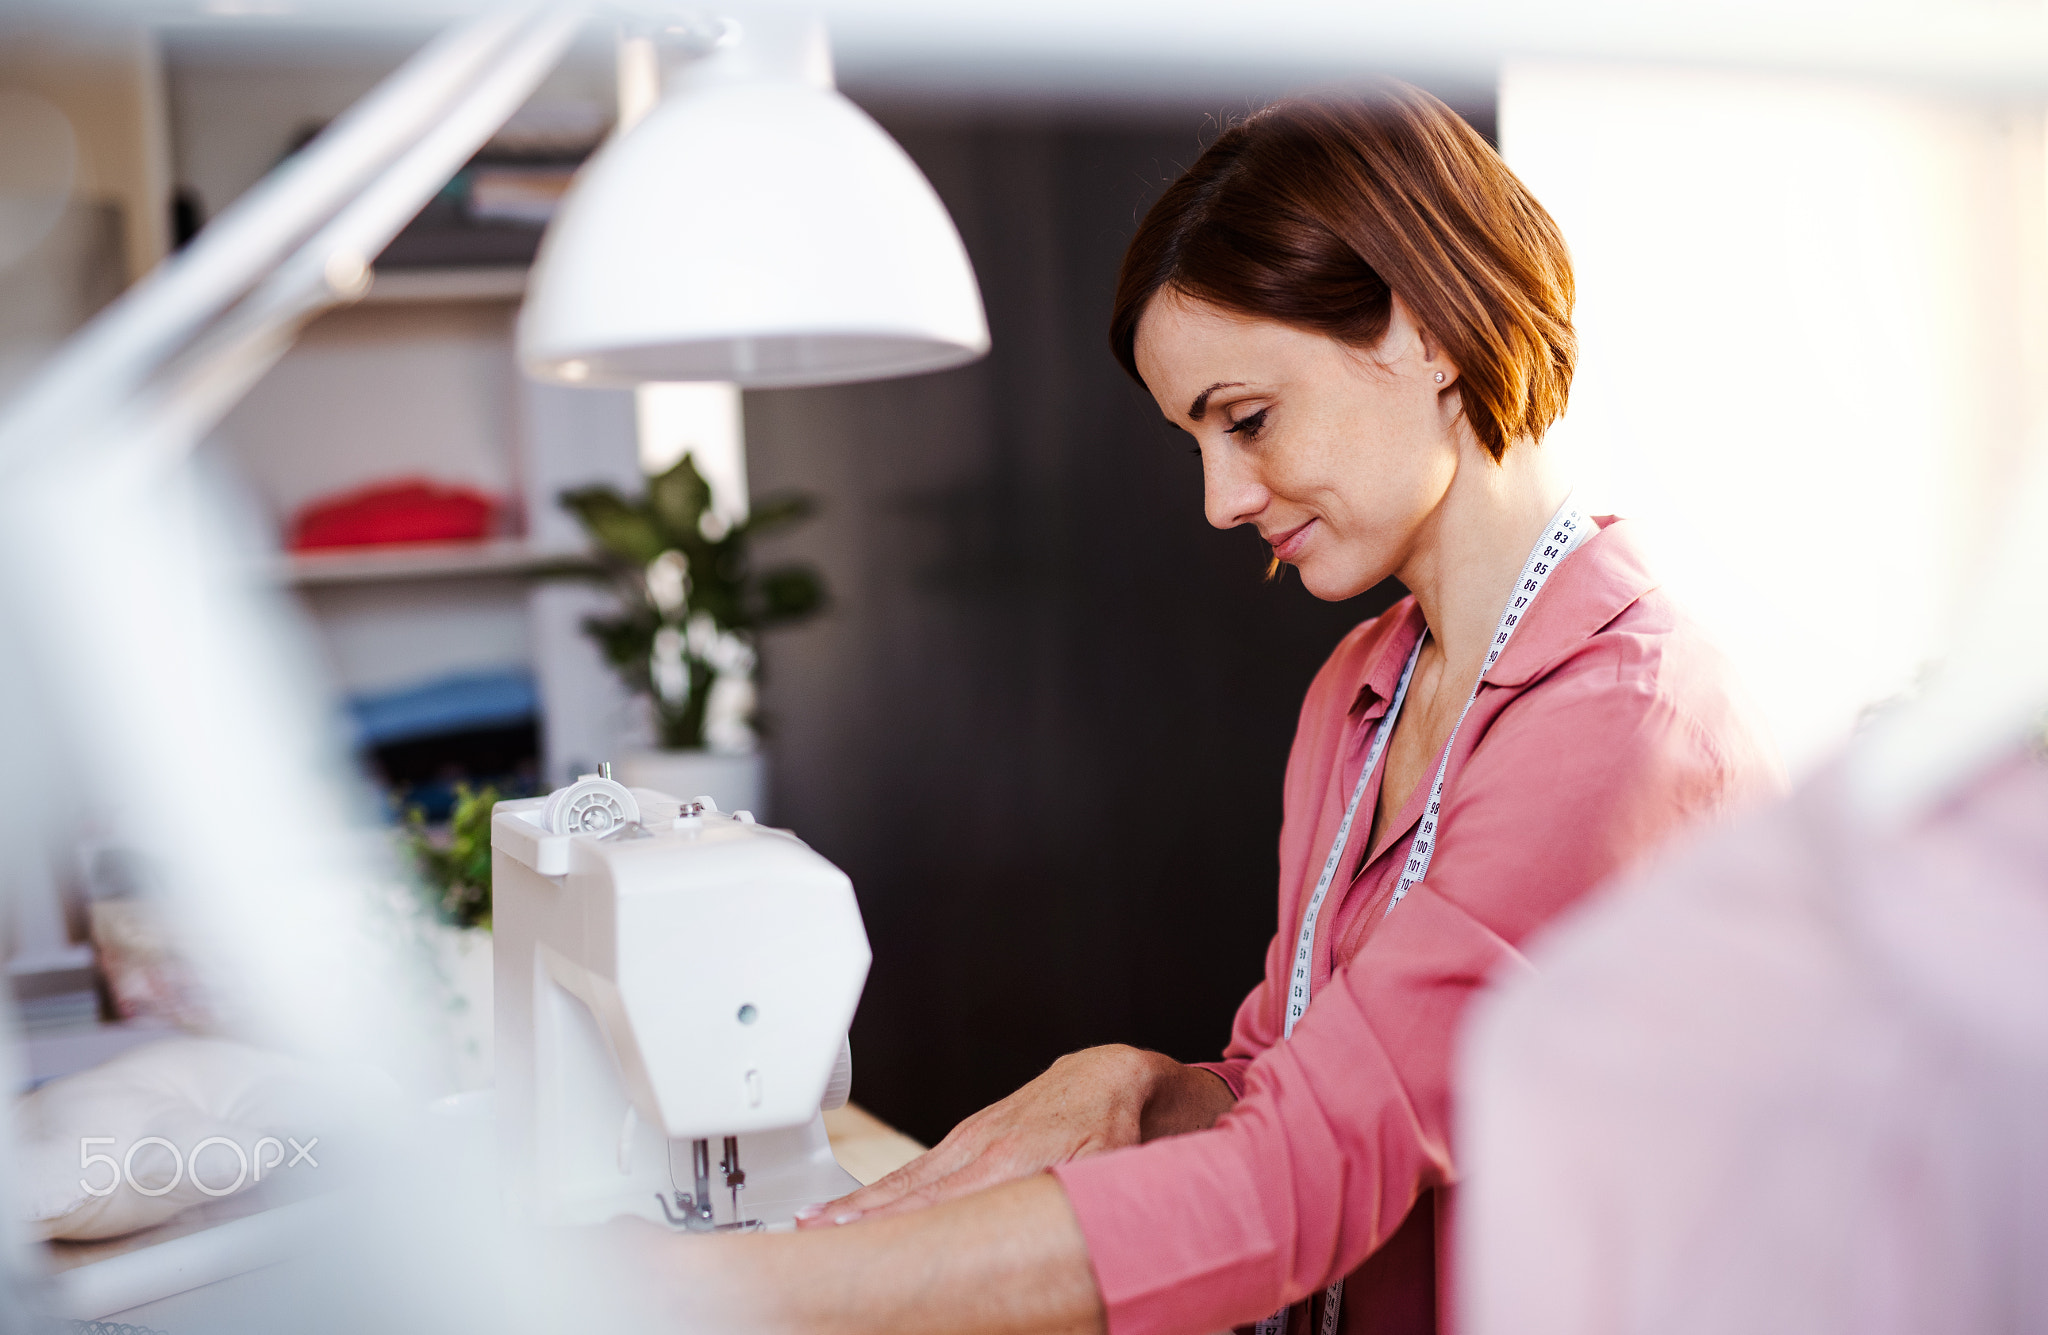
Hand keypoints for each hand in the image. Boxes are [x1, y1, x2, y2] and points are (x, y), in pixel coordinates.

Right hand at [796, 1045, 1231, 1228]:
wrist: (1110, 1076)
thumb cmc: (1113, 1126)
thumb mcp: (1108, 1168)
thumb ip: (1081, 1198)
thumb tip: (1067, 1231)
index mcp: (1012, 1160)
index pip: (942, 1200)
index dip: (897, 1222)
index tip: (855, 1239)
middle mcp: (982, 1147)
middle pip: (908, 1190)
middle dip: (857, 1216)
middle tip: (808, 1235)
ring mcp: (971, 1139)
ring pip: (907, 1177)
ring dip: (859, 1203)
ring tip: (813, 1224)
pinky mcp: (969, 1136)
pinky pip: (919, 1168)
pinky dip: (883, 1189)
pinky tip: (858, 1207)